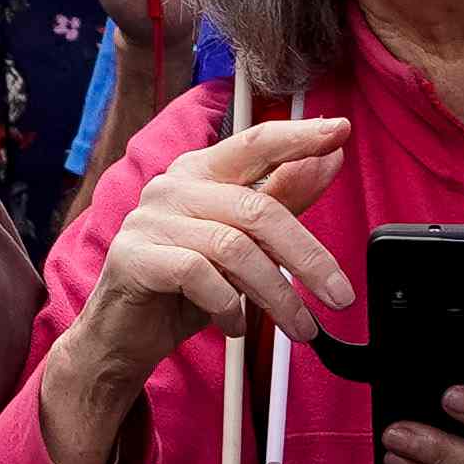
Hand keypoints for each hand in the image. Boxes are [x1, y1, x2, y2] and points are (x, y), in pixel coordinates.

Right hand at [39, 118, 352, 463]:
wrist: (123, 333)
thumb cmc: (186, 285)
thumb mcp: (244, 245)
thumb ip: (283, 199)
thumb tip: (330, 159)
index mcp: (201, 173)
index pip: (253, 142)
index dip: (297, 135)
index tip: (339, 130)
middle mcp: (173, 186)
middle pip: (256, 209)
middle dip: (308, 257)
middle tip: (340, 297)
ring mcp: (149, 219)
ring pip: (233, 247)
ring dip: (276, 295)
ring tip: (298, 327)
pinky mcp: (134, 256)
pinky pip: (197, 274)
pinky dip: (227, 306)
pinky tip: (234, 324)